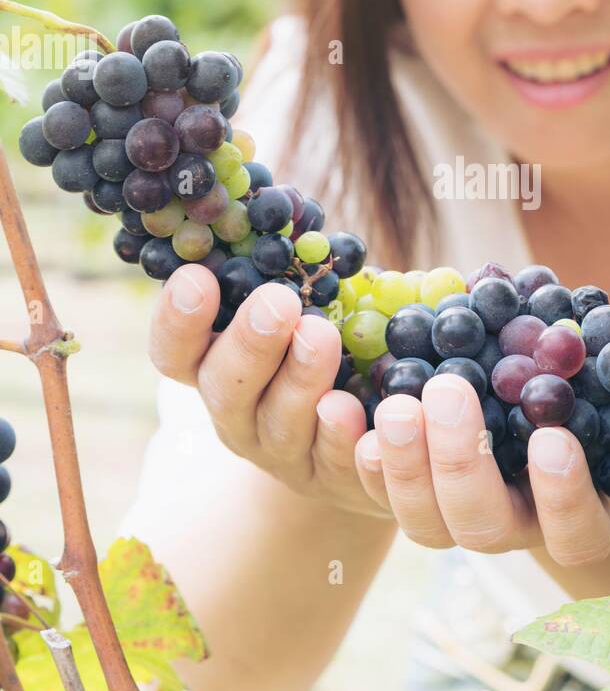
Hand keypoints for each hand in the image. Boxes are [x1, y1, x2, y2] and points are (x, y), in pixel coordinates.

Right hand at [148, 263, 380, 515]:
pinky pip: (337, 463)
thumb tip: (291, 211)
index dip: (177, 321)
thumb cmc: (316, 351)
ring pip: (282, 425)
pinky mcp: (334, 480)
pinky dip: (344, 437)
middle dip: (248, 344)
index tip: (196, 278)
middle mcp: (237, 416)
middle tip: (276, 302)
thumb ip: (282, 275)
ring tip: (321, 336)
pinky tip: (354, 409)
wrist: (354, 443)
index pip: (174, 353)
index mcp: (213, 370)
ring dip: (299, 380)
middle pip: (225, 388)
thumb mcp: (294, 313)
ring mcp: (283, 454)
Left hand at [353, 377, 609, 564]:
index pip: (578, 536)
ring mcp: (453, 520)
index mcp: (571, 512)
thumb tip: (549, 310)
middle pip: (485, 526)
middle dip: (462, 461)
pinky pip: (374, 493)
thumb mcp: (567, 369)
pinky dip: (357, 455)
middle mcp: (512, 525)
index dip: (565, 498)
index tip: (551, 439)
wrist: (500, 390)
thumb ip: (560, 353)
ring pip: (425, 523)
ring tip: (397, 403)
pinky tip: (342, 409)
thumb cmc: (559, 379)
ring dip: (406, 464)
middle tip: (449, 391)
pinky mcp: (404, 497)